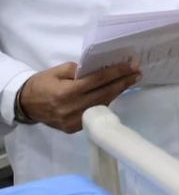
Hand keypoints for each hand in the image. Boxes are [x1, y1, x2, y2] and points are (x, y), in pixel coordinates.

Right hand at [18, 61, 140, 132]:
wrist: (25, 105)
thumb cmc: (42, 84)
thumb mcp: (57, 71)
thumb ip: (79, 70)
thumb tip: (100, 68)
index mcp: (67, 92)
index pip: (98, 80)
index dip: (117, 72)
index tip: (132, 66)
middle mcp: (72, 108)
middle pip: (104, 93)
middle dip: (123, 82)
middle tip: (137, 73)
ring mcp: (73, 121)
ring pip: (102, 104)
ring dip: (117, 92)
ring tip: (129, 81)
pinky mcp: (74, 128)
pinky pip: (95, 114)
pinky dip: (105, 103)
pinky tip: (114, 93)